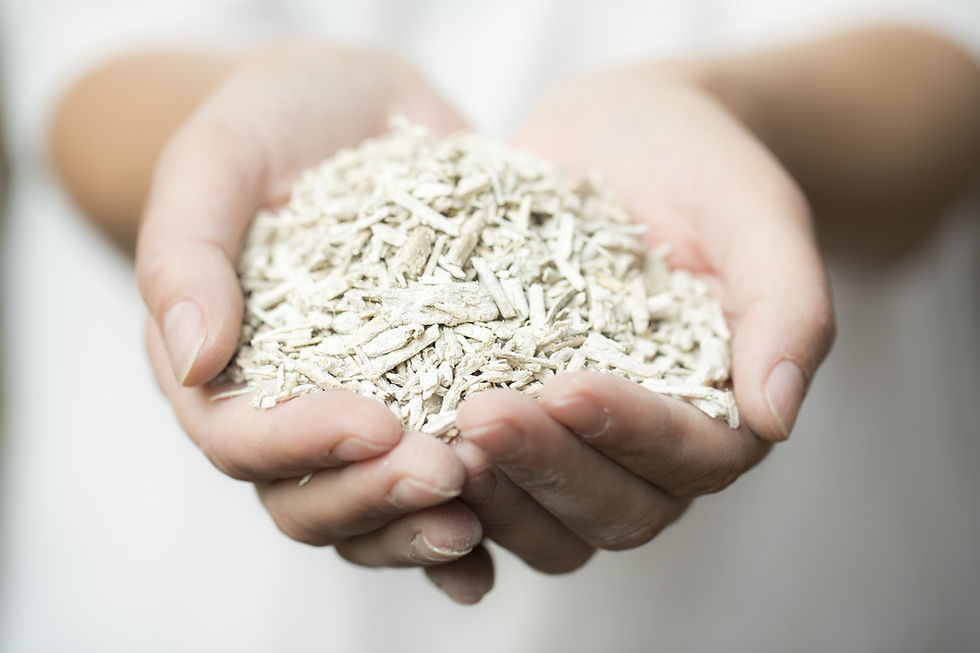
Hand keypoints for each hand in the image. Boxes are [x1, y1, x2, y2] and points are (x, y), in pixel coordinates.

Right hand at [136, 42, 491, 601]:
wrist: (347, 105)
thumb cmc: (269, 120)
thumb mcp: (218, 157)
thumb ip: (186, 252)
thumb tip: (192, 357)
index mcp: (218, 364)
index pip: (239, 435)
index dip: (301, 443)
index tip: (374, 424)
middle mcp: (285, 404)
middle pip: (307, 495)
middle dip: (373, 495)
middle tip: (446, 472)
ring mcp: (356, 411)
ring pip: (370, 509)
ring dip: (419, 527)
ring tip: (478, 519)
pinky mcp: (422, 401)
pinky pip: (431, 484)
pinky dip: (465, 521)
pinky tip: (499, 541)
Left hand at [449, 65, 834, 573]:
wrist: (628, 139)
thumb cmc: (704, 170)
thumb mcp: (757, 217)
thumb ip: (787, 310)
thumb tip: (777, 416)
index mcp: (720, 415)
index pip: (688, 459)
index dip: (627, 433)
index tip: (565, 388)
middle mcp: (648, 451)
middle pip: (609, 509)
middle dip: (545, 468)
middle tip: (479, 414)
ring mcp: (575, 448)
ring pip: (542, 519)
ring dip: (491, 492)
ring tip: (432, 436)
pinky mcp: (512, 423)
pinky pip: (483, 478)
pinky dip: (443, 481)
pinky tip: (394, 448)